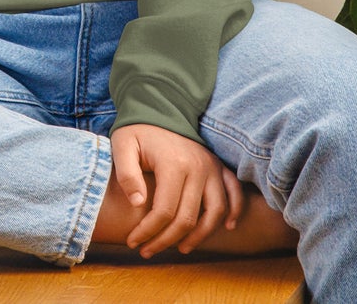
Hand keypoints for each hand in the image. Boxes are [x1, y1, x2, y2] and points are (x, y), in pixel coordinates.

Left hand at [111, 122, 244, 258]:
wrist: (158, 106)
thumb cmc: (137, 130)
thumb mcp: (122, 145)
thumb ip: (126, 174)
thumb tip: (138, 204)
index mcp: (173, 164)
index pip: (164, 211)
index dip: (148, 231)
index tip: (133, 242)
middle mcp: (197, 167)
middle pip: (187, 218)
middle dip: (166, 240)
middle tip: (148, 251)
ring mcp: (211, 167)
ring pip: (215, 212)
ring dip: (200, 236)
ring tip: (181, 248)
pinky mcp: (218, 166)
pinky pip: (234, 193)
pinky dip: (234, 211)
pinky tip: (227, 228)